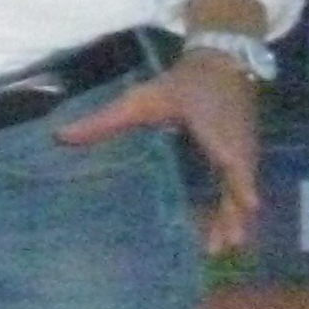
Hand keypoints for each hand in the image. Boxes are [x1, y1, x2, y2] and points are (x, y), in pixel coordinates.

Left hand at [56, 51, 263, 254]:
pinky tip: (224, 226)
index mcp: (215, 130)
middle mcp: (236, 144)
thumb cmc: (182, 84)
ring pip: (240, 188)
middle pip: (238, 184)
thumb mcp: (143, 99)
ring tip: (223, 246)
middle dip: (233, 215)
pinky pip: (239, 184)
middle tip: (224, 247)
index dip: (240, 182)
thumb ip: (106, 120)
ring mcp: (242, 150)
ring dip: (234, 216)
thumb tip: (61, 137)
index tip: (248, 206)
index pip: (232, 159)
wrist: (221, 62)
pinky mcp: (241, 154)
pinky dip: (234, 205)